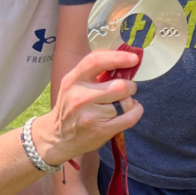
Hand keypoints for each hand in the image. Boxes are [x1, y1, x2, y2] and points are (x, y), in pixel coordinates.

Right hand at [30, 49, 142, 167]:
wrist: (59, 137)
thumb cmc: (71, 106)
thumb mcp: (73, 85)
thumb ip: (94, 73)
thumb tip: (124, 60)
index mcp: (72, 80)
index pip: (96, 61)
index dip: (118, 57)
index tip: (133, 59)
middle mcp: (80, 97)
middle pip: (120, 85)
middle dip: (129, 86)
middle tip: (126, 89)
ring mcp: (91, 115)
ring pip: (126, 102)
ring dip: (129, 101)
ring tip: (120, 103)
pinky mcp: (102, 130)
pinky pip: (130, 117)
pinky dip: (136, 111)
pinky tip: (130, 110)